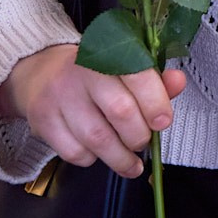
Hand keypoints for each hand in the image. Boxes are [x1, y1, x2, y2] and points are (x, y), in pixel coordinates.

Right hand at [0, 44, 186, 177]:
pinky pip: (74, 152)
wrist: (39, 74)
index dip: (155, 102)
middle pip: (120, 111)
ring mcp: (59, 98)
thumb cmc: (91, 73)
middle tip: (143, 142)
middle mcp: (81, 73)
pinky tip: (97, 152)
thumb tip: (178, 82)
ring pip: (97, 138)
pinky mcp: (43, 122)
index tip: (163, 121)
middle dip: (139, 136)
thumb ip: (154, 78)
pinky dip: (91, 159)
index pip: (137, 75)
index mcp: (107, 54)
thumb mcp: (122, 67)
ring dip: (120, 158)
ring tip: (131, 163)